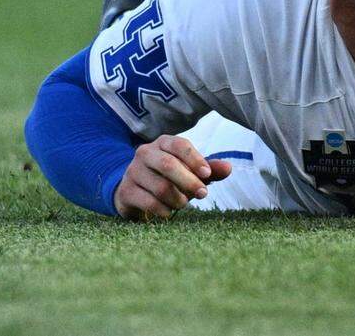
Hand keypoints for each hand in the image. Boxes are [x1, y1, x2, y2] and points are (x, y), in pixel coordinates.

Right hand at [113, 134, 231, 220]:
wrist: (135, 192)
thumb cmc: (169, 178)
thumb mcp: (191, 172)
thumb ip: (210, 170)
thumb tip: (228, 168)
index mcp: (163, 143)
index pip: (180, 145)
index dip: (195, 159)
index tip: (208, 175)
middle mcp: (145, 153)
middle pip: (168, 165)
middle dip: (189, 182)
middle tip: (203, 194)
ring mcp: (132, 171)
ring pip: (160, 187)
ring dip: (178, 199)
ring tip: (183, 203)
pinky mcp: (125, 191)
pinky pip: (149, 202)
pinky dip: (165, 210)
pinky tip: (169, 212)